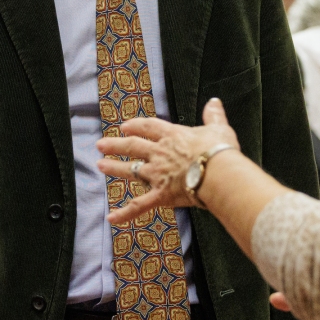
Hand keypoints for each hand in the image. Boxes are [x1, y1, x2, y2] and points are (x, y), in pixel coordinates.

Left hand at [98, 97, 241, 224]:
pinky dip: (125, 213)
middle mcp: (160, 153)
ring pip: (130, 170)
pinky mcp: (160, 195)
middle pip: (133, 146)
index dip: (136, 126)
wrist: (218, 172)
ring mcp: (157, 174)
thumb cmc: (219, 150)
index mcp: (172, 136)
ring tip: (100, 165)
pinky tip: (111, 218)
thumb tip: (214, 102)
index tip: (124, 126)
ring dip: (114, 168)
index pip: (149, 128)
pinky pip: (139, 205)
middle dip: (115, 145)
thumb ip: (213, 115)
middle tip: (100, 145)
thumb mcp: (218, 128)